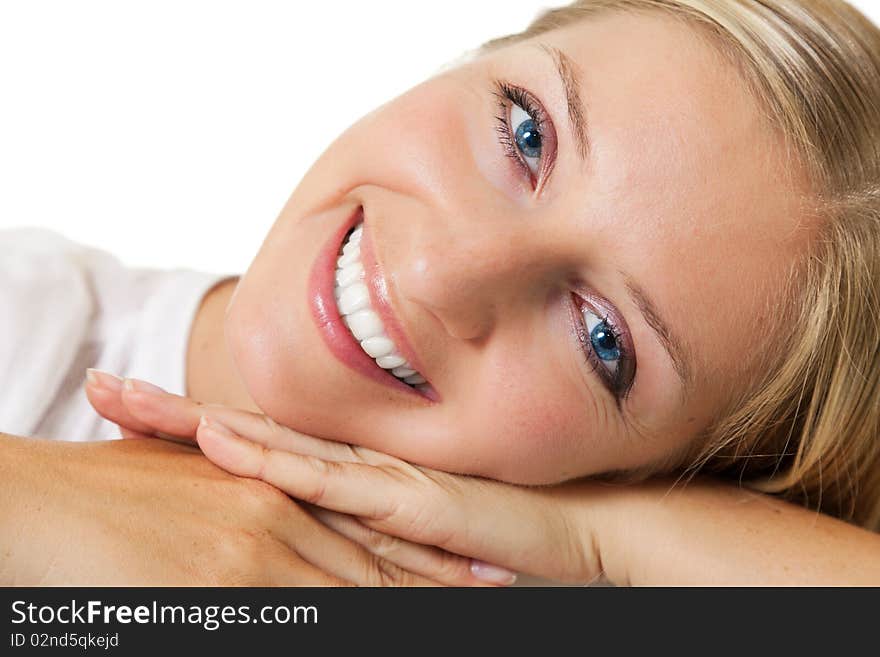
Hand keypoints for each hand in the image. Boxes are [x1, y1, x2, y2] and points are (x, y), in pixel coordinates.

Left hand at [86, 371, 604, 583]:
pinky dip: (268, 458)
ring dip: (194, 425)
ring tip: (125, 400)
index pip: (262, 450)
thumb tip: (321, 563)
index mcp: (352, 477)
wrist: (577, 536)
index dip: (202, 430)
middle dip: (171, 415)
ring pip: (269, 448)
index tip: (145, 416)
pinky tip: (219, 438)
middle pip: (247, 438)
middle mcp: (354, 468)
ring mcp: (377, 478)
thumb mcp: (411, 553)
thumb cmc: (506, 546)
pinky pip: (323, 479)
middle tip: (106, 391)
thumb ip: (364, 548)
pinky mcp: (406, 498)